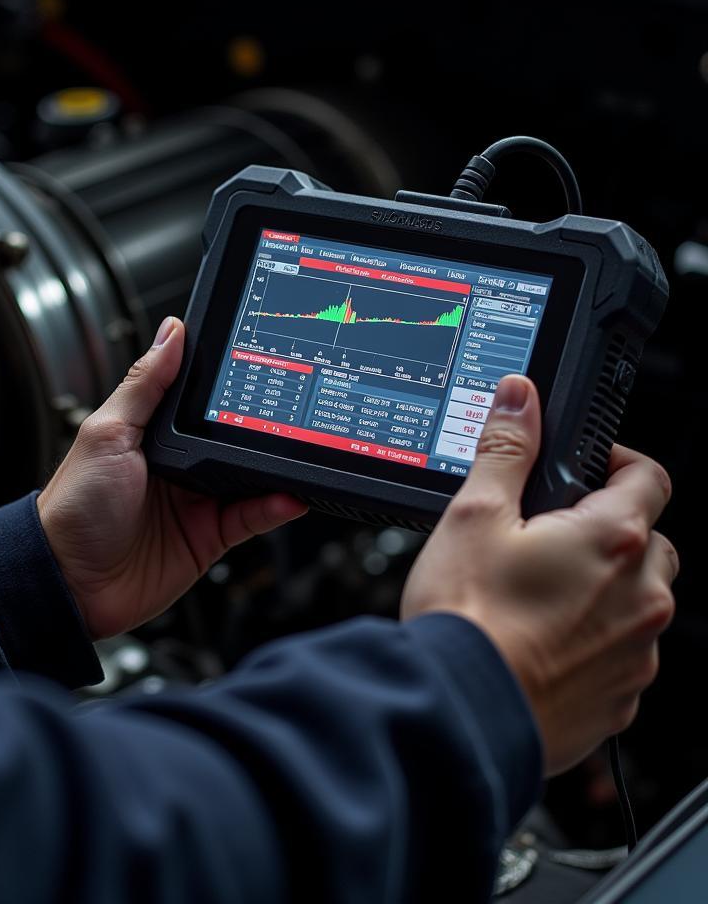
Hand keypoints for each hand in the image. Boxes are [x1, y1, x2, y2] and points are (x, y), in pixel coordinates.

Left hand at [38, 317, 306, 639]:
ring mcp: (196, 500)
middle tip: (289, 408)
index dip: (224, 381)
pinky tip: (287, 495)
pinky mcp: (209, 536)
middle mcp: (178, 463)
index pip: (198, 398)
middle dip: (260, 424)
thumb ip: (145, 385)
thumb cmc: (74, 508)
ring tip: (298, 449)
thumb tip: (171, 333)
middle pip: (232, 435)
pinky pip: (252, 517)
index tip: (256, 359)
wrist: (70, 583)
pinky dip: (274, 505)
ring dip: (274, 466)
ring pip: (250, 475)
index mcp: (152, 433)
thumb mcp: (108, 433)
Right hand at [401, 374, 677, 775]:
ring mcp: (637, 653)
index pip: (648, 475)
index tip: (586, 468)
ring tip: (534, 597)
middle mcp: (642, 597)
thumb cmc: (468, 618)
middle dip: (608, 532)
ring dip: (601, 591)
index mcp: (613, 541)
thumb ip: (506, 450)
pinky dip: (591, 642)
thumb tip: (520, 400)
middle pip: (650, 542)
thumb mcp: (474, 514)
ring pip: (637, 603)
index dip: (617, 461)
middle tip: (547, 538)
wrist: (459, 711)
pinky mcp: (620, 699)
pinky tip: (537, 642)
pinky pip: (621, 655)